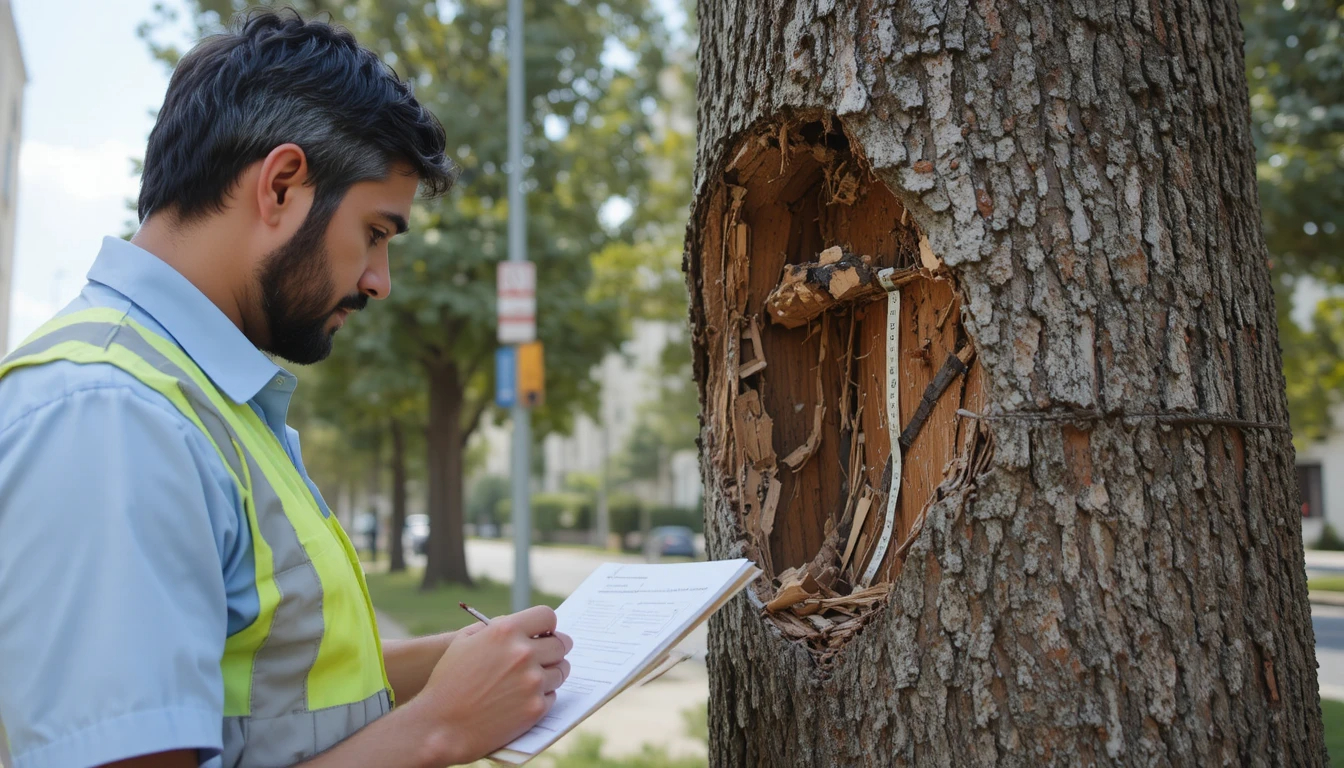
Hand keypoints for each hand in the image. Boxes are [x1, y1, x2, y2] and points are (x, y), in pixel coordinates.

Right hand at [408, 606, 573, 763]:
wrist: (440, 725)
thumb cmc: (448, 681)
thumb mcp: (464, 641)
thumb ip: (495, 628)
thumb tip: (519, 624)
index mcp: (506, 632)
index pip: (547, 616)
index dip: (546, 624)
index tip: (544, 633)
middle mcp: (523, 654)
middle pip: (561, 643)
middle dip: (554, 648)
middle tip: (547, 655)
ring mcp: (532, 682)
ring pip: (561, 670)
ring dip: (550, 673)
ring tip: (532, 678)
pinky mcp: (536, 708)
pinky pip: (552, 695)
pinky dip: (542, 696)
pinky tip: (524, 698)